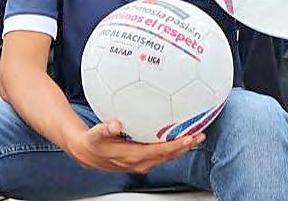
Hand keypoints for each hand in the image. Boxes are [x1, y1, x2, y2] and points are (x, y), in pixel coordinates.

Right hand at [66, 119, 204, 172]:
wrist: (87, 154)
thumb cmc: (93, 143)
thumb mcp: (94, 135)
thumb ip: (105, 129)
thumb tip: (115, 124)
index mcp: (131, 156)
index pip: (158, 151)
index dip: (174, 146)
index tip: (187, 138)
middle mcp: (140, 162)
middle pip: (168, 155)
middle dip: (185, 146)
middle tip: (200, 135)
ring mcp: (143, 162)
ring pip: (167, 156)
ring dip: (182, 147)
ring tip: (197, 136)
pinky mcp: (143, 160)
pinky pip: (163, 155)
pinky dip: (174, 148)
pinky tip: (182, 139)